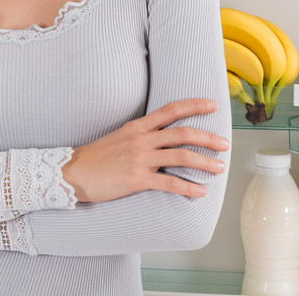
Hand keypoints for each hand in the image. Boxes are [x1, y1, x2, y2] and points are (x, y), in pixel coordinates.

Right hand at [61, 98, 228, 202]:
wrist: (73, 172)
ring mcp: (140, 159)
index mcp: (137, 126)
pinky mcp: (137, 179)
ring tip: (219, 167)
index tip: (212, 105)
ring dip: (205, 162)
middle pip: (182, 133)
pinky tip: (200, 192)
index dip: (194, 105)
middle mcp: (141, 139)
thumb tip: (163, 137)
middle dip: (208, 137)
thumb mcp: (120, 137)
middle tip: (225, 143)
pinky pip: (169, 182)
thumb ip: (141, 135)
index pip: (170, 110)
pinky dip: (188, 187)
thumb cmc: (96, 157)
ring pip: (181, 156)